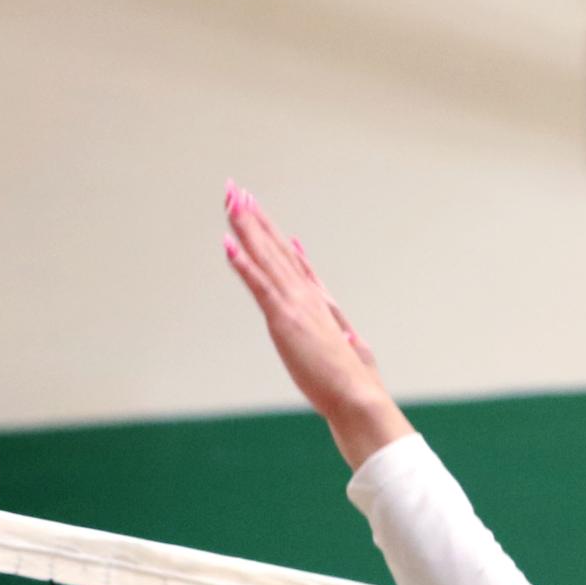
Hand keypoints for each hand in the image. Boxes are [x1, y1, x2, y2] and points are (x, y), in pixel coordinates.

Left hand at [223, 183, 412, 470]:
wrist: (357, 395)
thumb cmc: (354, 381)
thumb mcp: (349, 347)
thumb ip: (343, 331)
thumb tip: (346, 326)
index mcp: (318, 301)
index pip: (289, 259)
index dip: (270, 232)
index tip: (256, 209)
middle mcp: (305, 295)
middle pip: (274, 247)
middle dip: (253, 217)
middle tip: (235, 189)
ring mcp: (294, 304)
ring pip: (265, 256)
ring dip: (246, 226)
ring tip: (231, 200)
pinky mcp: (284, 320)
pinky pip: (258, 284)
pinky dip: (242, 262)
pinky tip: (227, 242)